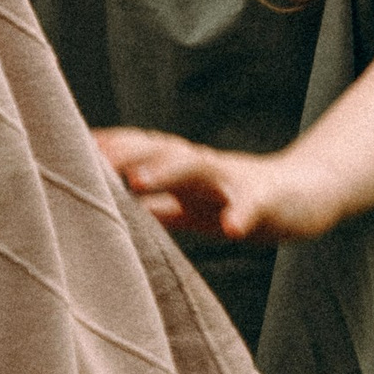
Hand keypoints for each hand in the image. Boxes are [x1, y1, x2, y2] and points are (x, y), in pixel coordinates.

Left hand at [90, 126, 331, 242]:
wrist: (305, 197)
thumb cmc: (238, 203)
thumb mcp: (191, 209)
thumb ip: (155, 208)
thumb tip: (108, 210)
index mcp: (184, 170)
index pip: (142, 150)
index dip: (109, 148)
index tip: (69, 145)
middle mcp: (205, 167)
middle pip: (163, 151)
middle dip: (126, 152)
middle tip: (92, 159)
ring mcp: (235, 180)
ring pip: (199, 168)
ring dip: (168, 172)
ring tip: (138, 181)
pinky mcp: (268, 199)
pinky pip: (254, 204)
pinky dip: (243, 213)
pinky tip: (233, 228)